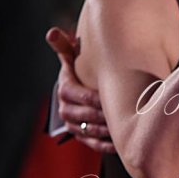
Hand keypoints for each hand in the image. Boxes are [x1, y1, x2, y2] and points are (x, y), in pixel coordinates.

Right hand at [46, 26, 115, 152]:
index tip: (115, 97)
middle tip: (126, 114)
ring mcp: (74, 125)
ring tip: (126, 128)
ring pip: (90, 131)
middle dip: (105, 115)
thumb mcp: (71, 56)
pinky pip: (93, 144)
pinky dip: (105, 145)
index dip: (97, 99)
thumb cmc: (79, 69)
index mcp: (65, 90)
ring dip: (107, 131)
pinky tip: (119, 143)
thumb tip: (52, 32)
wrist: (79, 88)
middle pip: (86, 116)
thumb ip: (64, 45)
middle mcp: (66, 110)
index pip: (81, 96)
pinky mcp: (82, 136)